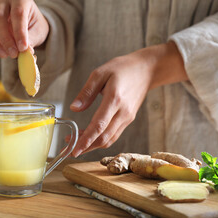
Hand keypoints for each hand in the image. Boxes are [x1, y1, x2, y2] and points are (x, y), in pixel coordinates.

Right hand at [0, 0, 48, 57]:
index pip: (18, 13)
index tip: (23, 48)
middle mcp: (4, 3)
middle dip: (5, 39)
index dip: (19, 32)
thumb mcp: (38, 32)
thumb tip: (26, 52)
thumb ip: (31, 40)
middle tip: (13, 54)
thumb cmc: (34, 26)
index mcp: (21, 0)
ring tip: (4, 55)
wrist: (30, 26)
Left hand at [70, 42, 186, 156]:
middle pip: (104, 138)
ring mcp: (127, 118)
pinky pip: (114, 134)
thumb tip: (74, 108)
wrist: (147, 69)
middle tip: (69, 149)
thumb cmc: (123, 68)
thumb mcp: (100, 73)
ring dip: (92, 145)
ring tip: (76, 145)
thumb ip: (87, 92)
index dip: (85, 140)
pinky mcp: (128, 119)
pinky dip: (101, 140)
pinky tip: (90, 138)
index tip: (74, 149)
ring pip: (109, 139)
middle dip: (86, 147)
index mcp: (114, 99)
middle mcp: (123, 112)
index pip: (99, 125)